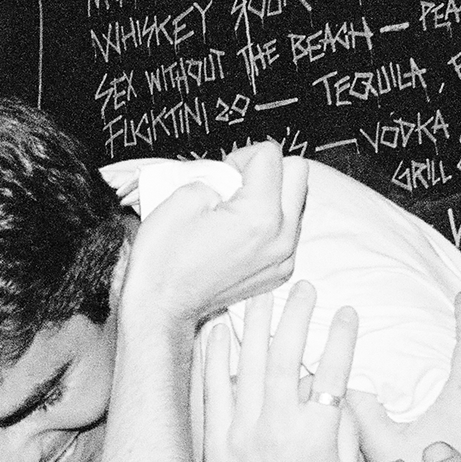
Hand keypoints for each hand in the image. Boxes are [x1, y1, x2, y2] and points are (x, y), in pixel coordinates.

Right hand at [118, 142, 309, 330]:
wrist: (161, 306)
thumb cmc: (165, 259)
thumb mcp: (184, 196)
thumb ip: (218, 175)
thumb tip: (234, 177)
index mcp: (260, 217)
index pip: (270, 155)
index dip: (239, 157)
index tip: (222, 176)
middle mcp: (281, 239)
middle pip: (298, 173)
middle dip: (267, 171)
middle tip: (235, 187)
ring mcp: (284, 258)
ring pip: (296, 201)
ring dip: (271, 196)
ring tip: (235, 212)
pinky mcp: (279, 271)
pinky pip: (287, 230)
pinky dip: (268, 222)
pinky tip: (239, 233)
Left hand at [200, 284, 360, 461]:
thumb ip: (355, 441)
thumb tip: (361, 406)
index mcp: (318, 438)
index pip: (334, 373)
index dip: (343, 337)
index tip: (348, 311)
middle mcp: (279, 428)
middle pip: (287, 355)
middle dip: (297, 315)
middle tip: (303, 287)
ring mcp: (243, 432)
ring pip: (248, 364)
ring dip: (256, 324)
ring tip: (260, 294)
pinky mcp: (215, 441)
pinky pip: (213, 388)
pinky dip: (216, 357)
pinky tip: (219, 331)